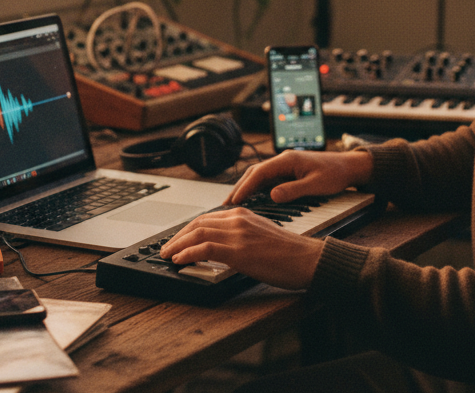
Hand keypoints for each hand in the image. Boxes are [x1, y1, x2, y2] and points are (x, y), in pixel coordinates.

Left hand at [159, 207, 324, 289]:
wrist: (308, 259)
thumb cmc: (290, 253)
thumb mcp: (261, 236)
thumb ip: (241, 236)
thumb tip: (223, 248)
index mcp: (243, 214)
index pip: (207, 218)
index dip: (188, 229)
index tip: (178, 239)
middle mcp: (238, 219)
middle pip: (198, 223)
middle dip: (178, 236)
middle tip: (166, 248)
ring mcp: (238, 234)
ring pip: (197, 233)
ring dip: (177, 245)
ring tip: (167, 254)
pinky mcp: (238, 250)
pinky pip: (204, 248)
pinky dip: (188, 253)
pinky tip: (180, 260)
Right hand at [226, 148, 372, 204]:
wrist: (349, 167)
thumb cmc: (335, 174)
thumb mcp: (316, 185)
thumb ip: (294, 190)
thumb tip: (272, 195)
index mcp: (287, 160)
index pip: (259, 173)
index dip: (244, 187)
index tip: (234, 201)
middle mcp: (283, 160)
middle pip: (254, 173)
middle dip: (239, 188)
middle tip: (225, 205)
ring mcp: (284, 165)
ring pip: (258, 176)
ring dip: (245, 188)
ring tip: (233, 204)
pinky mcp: (287, 172)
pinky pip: (266, 180)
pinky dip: (255, 189)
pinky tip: (250, 200)